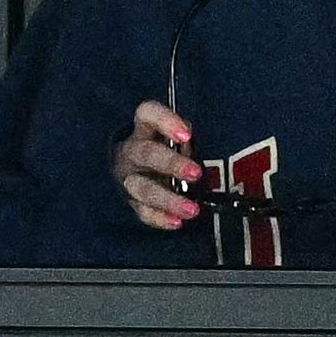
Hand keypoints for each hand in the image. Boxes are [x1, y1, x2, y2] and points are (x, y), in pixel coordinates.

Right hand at [112, 100, 203, 229]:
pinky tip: (177, 222)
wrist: (138, 169)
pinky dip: (160, 218)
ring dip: (169, 199)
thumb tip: (205, 149)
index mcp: (144, 127)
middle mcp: (132, 151)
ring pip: (144, 188)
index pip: (148, 114)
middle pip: (146, 154)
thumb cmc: (166, 147)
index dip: (166, 122)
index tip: (187, 135)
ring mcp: (129, 178)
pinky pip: (142, 212)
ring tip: (192, 210)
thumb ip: (187, 138)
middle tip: (195, 173)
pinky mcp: (132, 202)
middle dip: (171, 164)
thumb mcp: (176, 136)